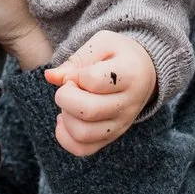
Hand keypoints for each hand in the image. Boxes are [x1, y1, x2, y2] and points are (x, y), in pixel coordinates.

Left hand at [45, 32, 157, 155]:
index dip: (76, 75)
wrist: (143, 73)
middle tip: (69, 87)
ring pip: (83, 134)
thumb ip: (77, 59)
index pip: (95, 81)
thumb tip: (50, 76)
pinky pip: (82, 149)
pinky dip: (65, 137)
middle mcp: (129, 104)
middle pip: (88, 111)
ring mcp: (121, 125)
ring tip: (70, 102)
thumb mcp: (102, 44)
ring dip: (65, 116)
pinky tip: (65, 118)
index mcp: (131, 75)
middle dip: (65, 96)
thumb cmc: (118, 56)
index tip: (77, 72)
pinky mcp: (111, 138)